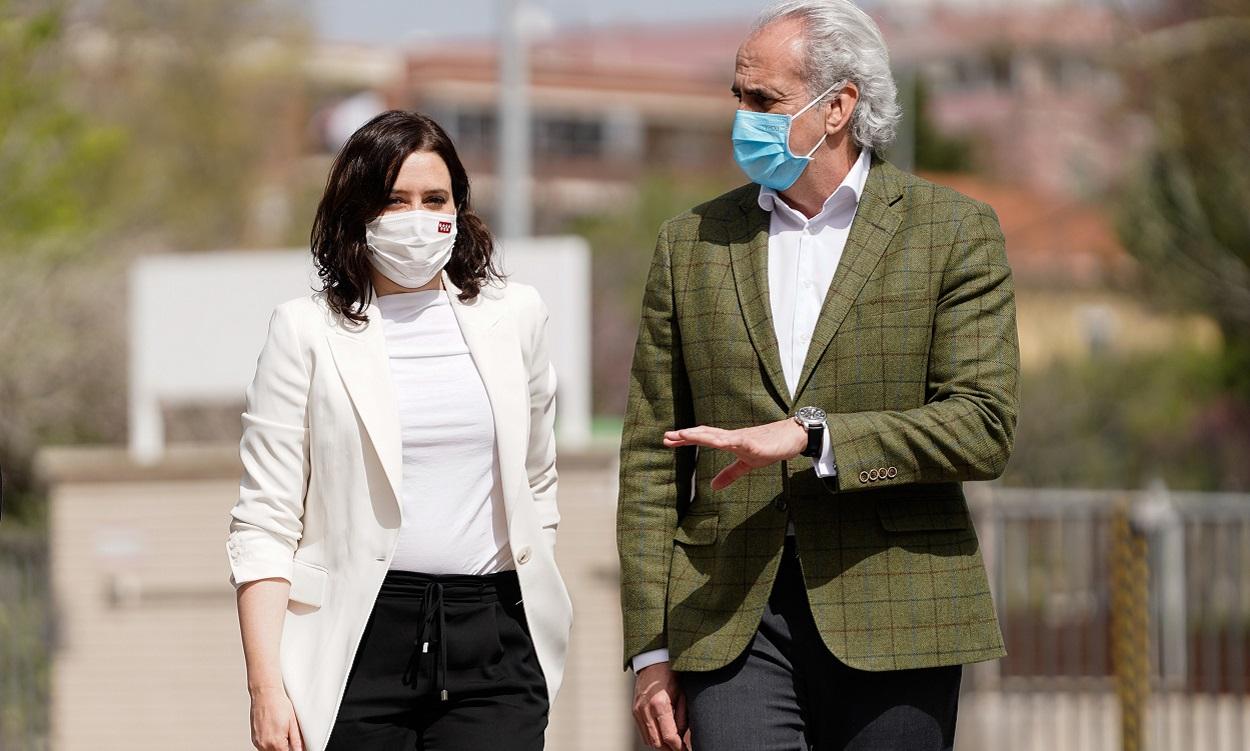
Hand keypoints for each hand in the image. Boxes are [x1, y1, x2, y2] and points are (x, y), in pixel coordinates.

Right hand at [249, 685, 302, 750]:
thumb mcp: (293, 722)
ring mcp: (258, 742)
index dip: (293, 750)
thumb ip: (296, 740)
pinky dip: (269, 743)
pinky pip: (262, 747)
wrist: (265, 694)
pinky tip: (274, 732)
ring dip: (276, 747)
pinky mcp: (254, 738)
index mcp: (276, 742)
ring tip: (281, 732)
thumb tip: (300, 749)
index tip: (295, 746)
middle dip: (284, 748)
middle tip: (288, 738)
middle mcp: (264, 744)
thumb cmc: (278, 704)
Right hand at [633, 662, 688, 749]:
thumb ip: (682, 718)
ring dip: (661, 744)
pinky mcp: (634, 710)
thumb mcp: (682, 695)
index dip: (678, 747)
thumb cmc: (671, 675)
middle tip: (680, 748)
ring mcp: (637, 710)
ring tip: (673, 743)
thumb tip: (681, 737)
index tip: (686, 750)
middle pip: (657, 743)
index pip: (669, 736)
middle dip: (669, 749)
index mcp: (660, 704)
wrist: (653, 660)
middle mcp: (645, 709)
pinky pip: (643, 732)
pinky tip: (663, 734)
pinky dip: (653, 737)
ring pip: (649, 740)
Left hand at [664, 418, 806, 489]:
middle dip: (685, 435)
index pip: (704, 438)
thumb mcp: (747, 464)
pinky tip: (716, 441)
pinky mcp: (754, 443)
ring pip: (717, 435)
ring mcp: (742, 438)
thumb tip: (713, 486)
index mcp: (729, 441)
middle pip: (705, 434)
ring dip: (699, 434)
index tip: (669, 440)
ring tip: (682, 435)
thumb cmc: (770, 446)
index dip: (686, 439)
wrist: (793, 436)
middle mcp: (732, 437)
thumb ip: (729, 474)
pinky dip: (726, 441)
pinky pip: (738, 441)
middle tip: (666, 437)